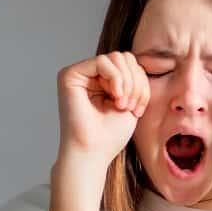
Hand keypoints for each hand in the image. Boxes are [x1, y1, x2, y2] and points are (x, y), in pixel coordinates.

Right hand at [55, 52, 150, 170]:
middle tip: (130, 107)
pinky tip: (115, 98)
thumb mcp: (131, 102)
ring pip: (116, 57)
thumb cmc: (110, 136)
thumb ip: (133, 79)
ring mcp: (80, 74)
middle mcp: (91, 76)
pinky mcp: (70, 75)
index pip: (130, 65)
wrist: (92, 153)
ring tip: (122, 105)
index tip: (138, 110)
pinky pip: (102, 61)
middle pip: (125, 58)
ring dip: (128, 82)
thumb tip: (136, 59)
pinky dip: (116, 78)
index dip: (141, 84)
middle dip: (136, 82)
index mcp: (104, 82)